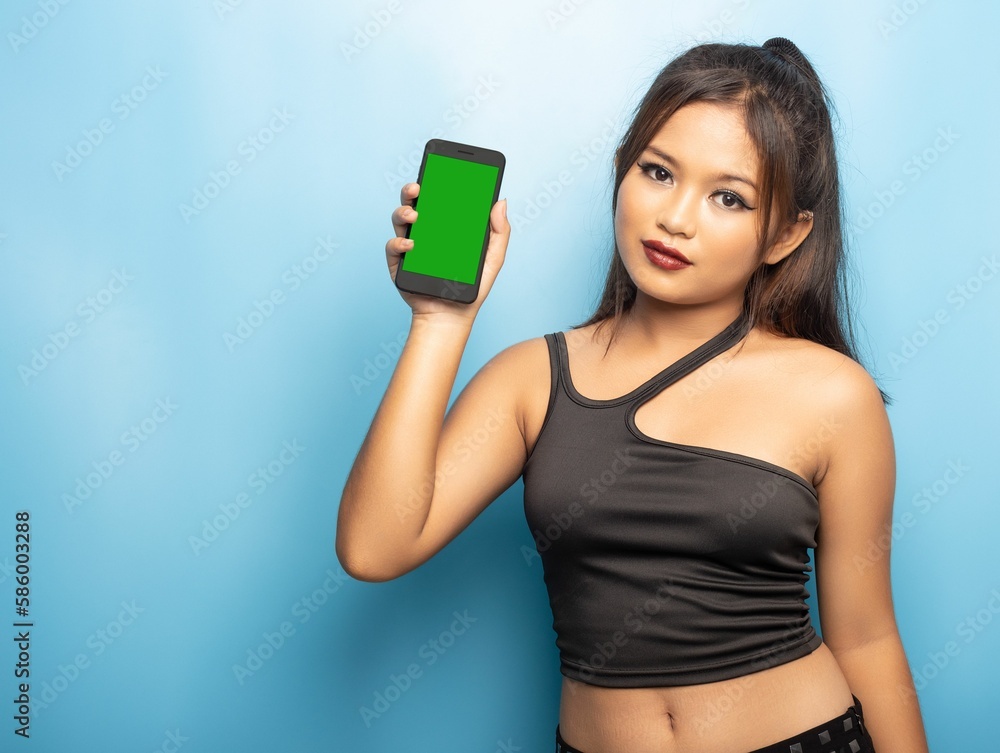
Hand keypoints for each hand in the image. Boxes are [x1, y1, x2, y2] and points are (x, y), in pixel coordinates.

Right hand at [386, 181, 510, 322]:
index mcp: (445, 225)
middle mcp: (424, 231)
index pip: (439, 197)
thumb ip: (499, 231)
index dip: (438, 180)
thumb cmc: (471, 287)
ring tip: (414, 215)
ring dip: (404, 212)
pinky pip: (393, 247)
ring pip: (400, 219)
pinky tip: (411, 245)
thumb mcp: (492, 258)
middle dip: (413, 190)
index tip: (443, 168)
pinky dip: (399, 243)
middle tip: (420, 187)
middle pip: (414, 202)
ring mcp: (409, 246)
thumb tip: (500, 201)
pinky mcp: (398, 264)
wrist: (453, 315)